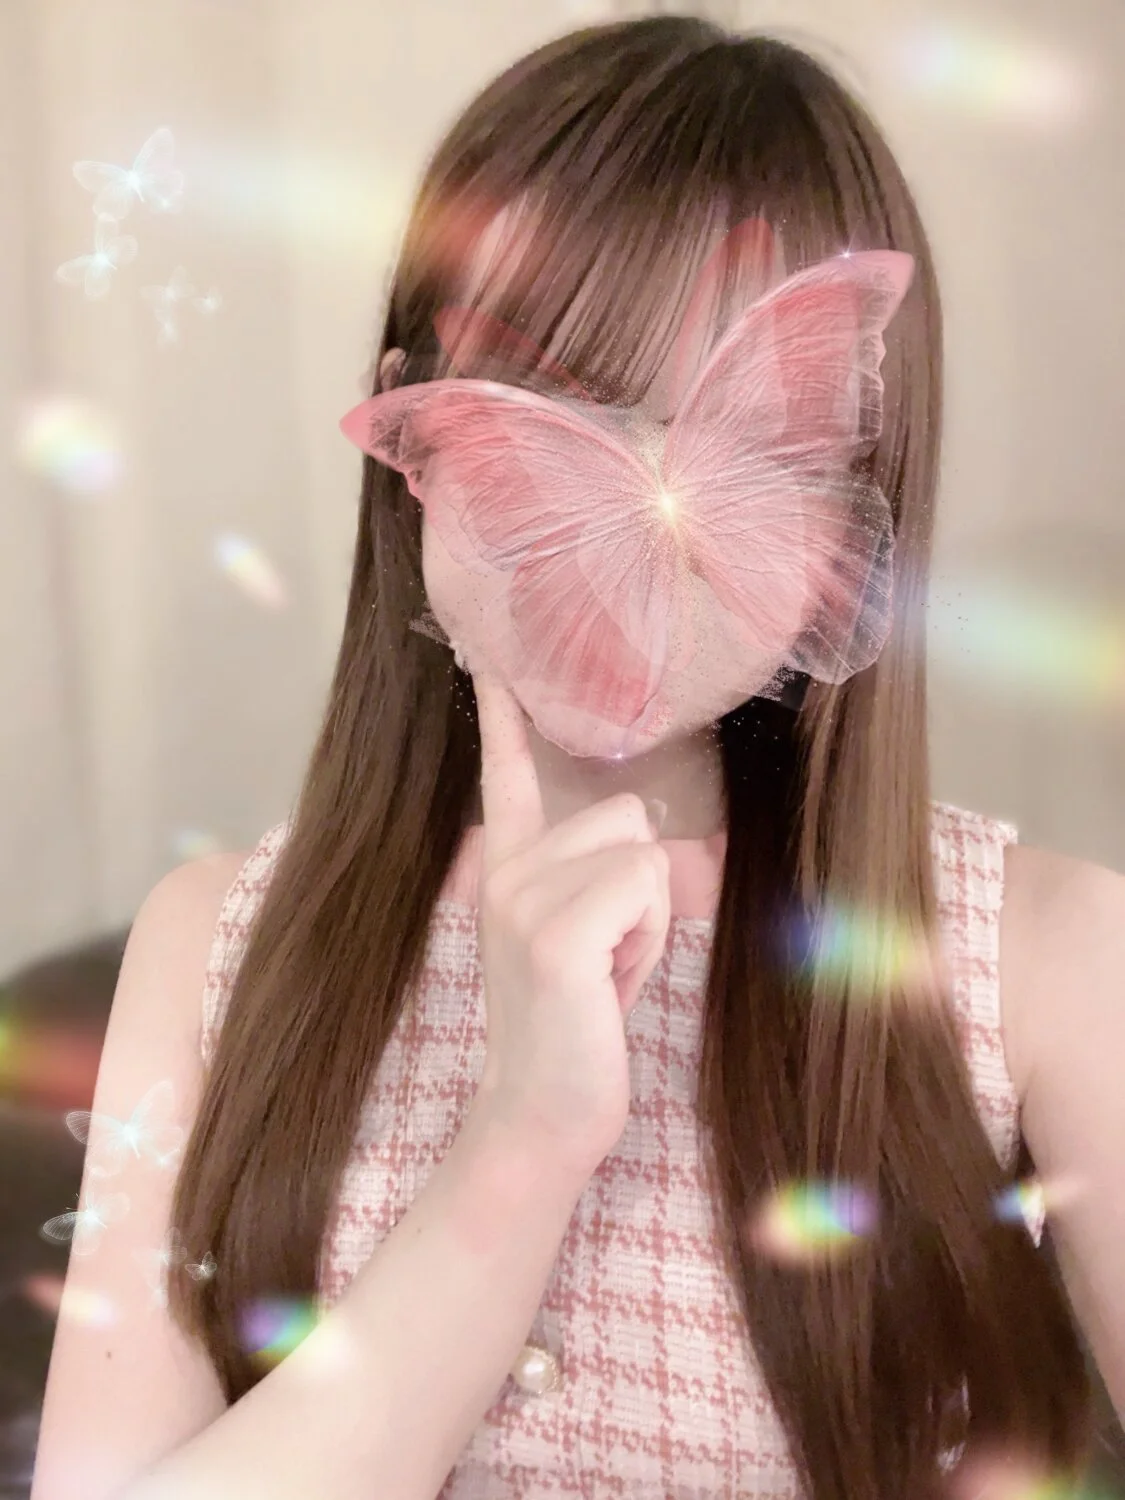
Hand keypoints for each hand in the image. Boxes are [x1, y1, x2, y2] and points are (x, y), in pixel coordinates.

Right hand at [470, 668, 671, 1172]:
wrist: (540, 1115)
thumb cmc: (575, 1027)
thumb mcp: (578, 939)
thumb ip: (589, 881)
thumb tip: (641, 842)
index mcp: (508, 869)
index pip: (504, 772)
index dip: (502, 712)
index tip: (490, 653)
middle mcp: (505, 872)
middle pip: (625, 812)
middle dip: (640, 885)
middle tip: (606, 954)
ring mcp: (521, 899)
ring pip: (640, 851)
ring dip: (647, 917)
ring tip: (606, 971)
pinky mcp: (552, 932)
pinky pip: (643, 885)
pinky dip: (647, 939)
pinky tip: (610, 985)